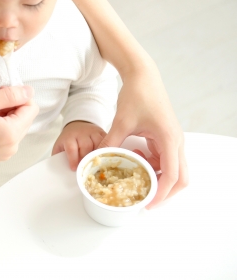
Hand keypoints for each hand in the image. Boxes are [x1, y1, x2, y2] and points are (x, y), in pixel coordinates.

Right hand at [0, 85, 38, 166]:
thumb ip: (9, 95)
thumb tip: (29, 91)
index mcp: (10, 134)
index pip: (32, 107)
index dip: (18, 95)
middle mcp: (12, 146)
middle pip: (26, 117)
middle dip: (12, 105)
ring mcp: (6, 152)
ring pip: (17, 125)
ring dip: (6, 114)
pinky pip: (8, 134)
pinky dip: (0, 124)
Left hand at [52, 121, 105, 169]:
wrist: (77, 125)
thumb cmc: (68, 140)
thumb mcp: (60, 147)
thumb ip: (58, 157)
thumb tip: (61, 171)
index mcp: (69, 137)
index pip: (71, 148)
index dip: (73, 159)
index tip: (74, 169)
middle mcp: (81, 134)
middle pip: (86, 146)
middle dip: (87, 159)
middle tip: (88, 170)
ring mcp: (92, 133)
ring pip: (98, 143)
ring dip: (99, 155)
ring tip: (98, 165)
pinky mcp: (101, 133)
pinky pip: (107, 141)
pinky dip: (107, 150)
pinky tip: (106, 158)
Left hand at [97, 70, 188, 208]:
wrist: (142, 75)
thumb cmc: (137, 95)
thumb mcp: (121, 121)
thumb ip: (111, 143)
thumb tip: (97, 161)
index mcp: (169, 139)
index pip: (172, 176)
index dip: (161, 193)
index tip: (148, 204)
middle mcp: (176, 141)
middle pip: (181, 178)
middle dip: (165, 192)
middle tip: (146, 201)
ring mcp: (173, 139)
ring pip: (172, 169)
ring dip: (157, 177)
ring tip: (135, 178)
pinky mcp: (166, 136)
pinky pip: (164, 158)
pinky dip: (152, 164)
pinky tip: (135, 158)